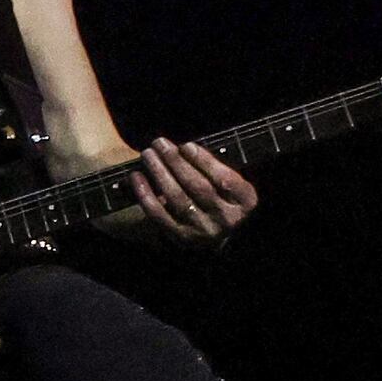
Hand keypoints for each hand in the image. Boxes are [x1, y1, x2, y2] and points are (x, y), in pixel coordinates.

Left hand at [122, 138, 256, 246]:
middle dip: (176, 162)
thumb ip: (216, 170)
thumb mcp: (232, 187)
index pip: (225, 179)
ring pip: (178, 198)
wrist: (218, 236)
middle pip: (199, 186)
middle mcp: (226, 217)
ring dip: (160, 173)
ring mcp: (203, 229)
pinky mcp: (180, 236)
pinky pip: (159, 214)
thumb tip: (184, 148)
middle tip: (160, 143)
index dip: (204, 161)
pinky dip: (145, 194)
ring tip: (148, 154)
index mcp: (245, 202)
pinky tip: (137, 177)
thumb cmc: (222, 201)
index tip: (186, 145)